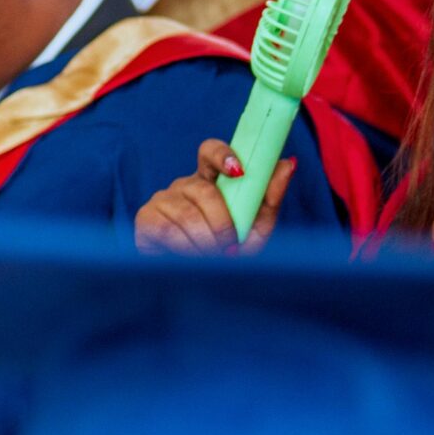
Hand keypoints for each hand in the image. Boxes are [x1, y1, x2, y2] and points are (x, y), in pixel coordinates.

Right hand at [135, 139, 291, 253]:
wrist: (196, 283)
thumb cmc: (225, 253)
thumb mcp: (255, 229)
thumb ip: (270, 199)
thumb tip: (287, 163)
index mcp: (211, 181)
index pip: (210, 151)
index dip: (222, 154)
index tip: (239, 171)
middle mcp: (185, 185)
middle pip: (204, 191)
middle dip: (223, 223)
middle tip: (230, 246)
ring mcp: (162, 199)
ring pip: (188, 214)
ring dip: (206, 241)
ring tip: (212, 257)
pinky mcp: (146, 218)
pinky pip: (169, 230)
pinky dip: (186, 248)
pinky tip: (190, 258)